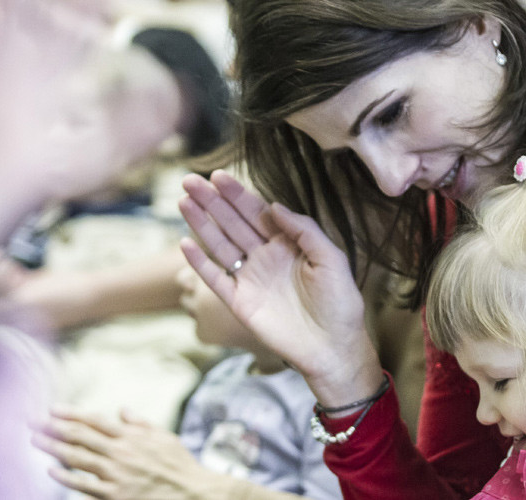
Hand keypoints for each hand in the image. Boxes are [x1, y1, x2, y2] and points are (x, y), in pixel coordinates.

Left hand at [34, 407, 225, 499]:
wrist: (193, 493)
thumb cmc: (180, 465)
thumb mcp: (165, 437)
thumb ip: (141, 423)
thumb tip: (122, 410)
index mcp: (132, 437)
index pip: (95, 421)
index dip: (71, 414)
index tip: (52, 410)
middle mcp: (121, 452)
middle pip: (80, 436)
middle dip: (53, 427)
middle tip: (32, 421)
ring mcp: (116, 474)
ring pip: (77, 457)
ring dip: (53, 447)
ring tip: (35, 440)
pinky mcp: (115, 495)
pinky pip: (84, 485)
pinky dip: (66, 477)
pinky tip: (51, 470)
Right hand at [178, 171, 382, 405]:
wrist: (334, 346)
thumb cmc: (340, 303)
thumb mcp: (332, 259)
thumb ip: (304, 230)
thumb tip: (275, 206)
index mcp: (288, 244)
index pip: (258, 213)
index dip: (238, 194)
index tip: (219, 175)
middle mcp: (266, 258)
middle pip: (233, 223)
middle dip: (213, 201)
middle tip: (190, 181)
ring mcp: (251, 279)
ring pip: (220, 245)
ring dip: (202, 223)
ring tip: (184, 201)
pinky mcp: (240, 302)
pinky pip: (215, 279)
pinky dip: (199, 263)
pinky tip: (186, 243)